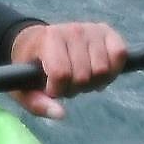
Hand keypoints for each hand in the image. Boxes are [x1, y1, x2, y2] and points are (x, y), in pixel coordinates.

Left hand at [7, 21, 126, 120]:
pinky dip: (112, 71)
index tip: (52, 90)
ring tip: (82, 78)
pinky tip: (99, 74)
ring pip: (103, 69)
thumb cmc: (31, 66)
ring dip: (94, 82)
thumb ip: (37, 104)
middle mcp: (72, 30)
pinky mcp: (107, 32)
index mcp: (49, 38)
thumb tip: (61, 114)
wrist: (40, 40)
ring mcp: (91, 29)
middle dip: (76, 88)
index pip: (61, 73)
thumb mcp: (24, 87)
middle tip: (68, 84)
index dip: (59, 90)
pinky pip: (120, 55)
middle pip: (84, 75)